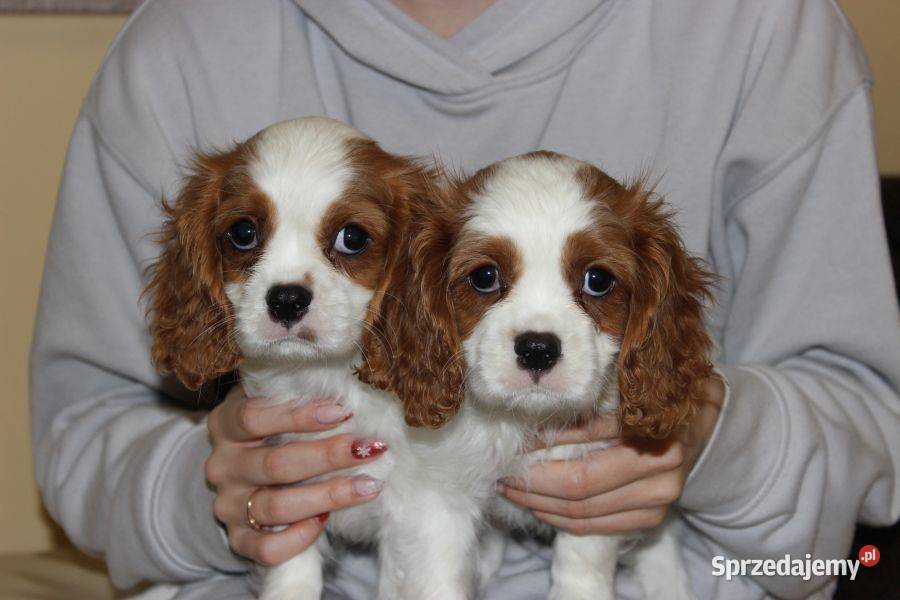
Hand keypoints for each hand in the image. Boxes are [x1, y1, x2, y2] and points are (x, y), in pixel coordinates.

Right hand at [204, 385, 387, 565]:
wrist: (241, 473)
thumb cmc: (271, 429)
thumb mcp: (273, 402)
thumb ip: (298, 396)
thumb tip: (347, 394)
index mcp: (225, 424)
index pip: (253, 417)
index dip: (298, 415)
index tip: (343, 411)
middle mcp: (223, 466)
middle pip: (275, 464)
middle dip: (328, 456)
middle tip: (369, 449)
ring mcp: (228, 505)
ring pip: (277, 507)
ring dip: (328, 496)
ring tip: (368, 486)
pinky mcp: (238, 539)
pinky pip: (267, 549)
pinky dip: (299, 537)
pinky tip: (326, 521)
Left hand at [499, 377, 724, 535]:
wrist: (701, 421)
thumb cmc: (652, 399)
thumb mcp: (621, 390)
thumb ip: (585, 406)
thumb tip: (531, 421)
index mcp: (651, 429)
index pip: (584, 447)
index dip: (542, 450)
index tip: (513, 448)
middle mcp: (660, 468)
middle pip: (581, 488)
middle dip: (534, 486)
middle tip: (504, 477)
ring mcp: (660, 499)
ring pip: (586, 514)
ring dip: (542, 506)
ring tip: (513, 493)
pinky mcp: (654, 518)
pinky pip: (599, 528)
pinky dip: (564, 521)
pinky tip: (541, 509)